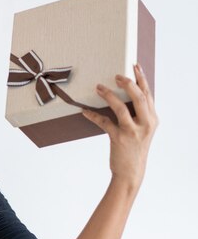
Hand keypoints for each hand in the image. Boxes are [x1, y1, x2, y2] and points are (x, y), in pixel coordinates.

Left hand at [83, 63, 158, 188]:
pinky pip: (104, 122)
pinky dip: (93, 115)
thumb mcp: (142, 131)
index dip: (142, 79)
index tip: (135, 66)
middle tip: (117, 75)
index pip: (148, 94)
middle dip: (128, 83)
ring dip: (109, 95)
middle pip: (139, 97)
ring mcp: (133, 131)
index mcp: (152, 119)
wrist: (131, 172)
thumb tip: (125, 97)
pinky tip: (85, 111)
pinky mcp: (119, 138)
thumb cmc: (134, 149)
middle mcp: (146, 124)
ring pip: (121, 107)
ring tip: (99, 87)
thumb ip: (138, 115)